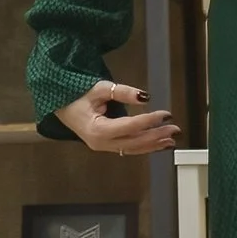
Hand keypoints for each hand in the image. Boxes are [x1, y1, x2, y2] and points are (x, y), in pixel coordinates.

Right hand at [53, 78, 179, 155]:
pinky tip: (159, 143)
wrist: (61, 106)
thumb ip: (122, 92)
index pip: (130, 126)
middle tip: (175, 128)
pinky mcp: (108, 146)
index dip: (150, 121)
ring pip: (134, 148)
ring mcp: (104, 147)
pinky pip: (130, 148)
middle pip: (135, 141)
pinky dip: (146, 146)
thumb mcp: (99, 89)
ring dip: (154, 144)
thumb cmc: (77, 96)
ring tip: (172, 139)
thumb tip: (145, 96)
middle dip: (157, 135)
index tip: (166, 114)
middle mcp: (101, 143)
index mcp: (97, 129)